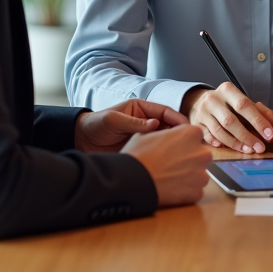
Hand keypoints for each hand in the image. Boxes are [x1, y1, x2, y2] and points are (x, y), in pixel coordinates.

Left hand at [75, 98, 189, 152]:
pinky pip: (155, 151)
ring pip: (164, 140)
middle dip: (180, 133)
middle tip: (191, 143)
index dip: (178, 119)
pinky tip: (168, 162)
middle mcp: (145, 122)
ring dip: (173, 145)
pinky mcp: (140, 149)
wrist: (81, 141)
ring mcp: (143, 136)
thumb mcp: (113, 120)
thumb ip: (133, 122)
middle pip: (169, 126)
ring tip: (182, 154)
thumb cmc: (95, 124)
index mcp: (141, 109)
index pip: (165, 112)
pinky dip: (163, 155)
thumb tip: (154, 124)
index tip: (188, 128)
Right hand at [121, 124, 211, 206]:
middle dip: (189, 159)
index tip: (174, 149)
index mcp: (192, 133)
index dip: (183, 142)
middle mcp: (202, 152)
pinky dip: (185, 191)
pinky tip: (171, 190)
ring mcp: (202, 174)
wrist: (132, 181)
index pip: (194, 136)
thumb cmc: (138, 156)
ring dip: (189, 176)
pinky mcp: (197, 193)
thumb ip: (165, 132)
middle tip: (171, 164)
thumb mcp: (148, 133)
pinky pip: (194, 191)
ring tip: (170, 178)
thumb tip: (166, 134)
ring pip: (199, 174)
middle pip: (200, 155)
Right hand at [183, 83, 272, 152]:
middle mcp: (213, 99)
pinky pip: (207, 137)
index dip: (258, 121)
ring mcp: (202, 111)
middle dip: (247, 136)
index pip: (245, 105)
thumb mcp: (241, 102)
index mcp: (228, 90)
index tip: (270, 135)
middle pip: (231, 120)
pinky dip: (218, 143)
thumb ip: (260, 112)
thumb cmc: (227, 104)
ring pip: (220, 131)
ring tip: (248, 150)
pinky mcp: (195, 123)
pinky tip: (227, 147)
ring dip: (236, 143)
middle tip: (260, 148)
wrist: (199, 102)